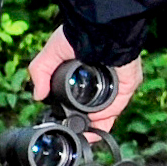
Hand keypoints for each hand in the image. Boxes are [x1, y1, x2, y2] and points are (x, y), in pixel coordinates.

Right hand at [26, 28, 142, 136]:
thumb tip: (38, 96)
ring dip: (95, 126)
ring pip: (107, 111)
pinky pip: (117, 107)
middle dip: (84, 123)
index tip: (63, 122)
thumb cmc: (76, 35)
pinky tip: (93, 125)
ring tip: (81, 136)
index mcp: (87, 71)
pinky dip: (106, 118)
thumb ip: (40, 73)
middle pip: (96, 109)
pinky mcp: (128, 85)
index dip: (72, 111)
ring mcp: (116, 83)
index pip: (81, 98)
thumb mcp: (50, 54)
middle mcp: (103, 79)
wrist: (97, 30)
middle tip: (73, 134)